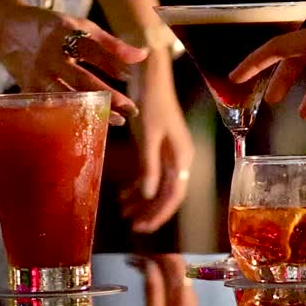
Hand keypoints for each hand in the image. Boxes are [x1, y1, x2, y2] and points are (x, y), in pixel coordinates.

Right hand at [0, 2, 146, 123]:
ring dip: (91, 111)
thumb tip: (143, 56)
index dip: (110, 63)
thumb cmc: (53, 28)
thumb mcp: (81, 27)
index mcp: (64, 35)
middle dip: (108, 97)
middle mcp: (49, 55)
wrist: (3, 26)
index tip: (129, 77)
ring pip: (66, 98)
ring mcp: (36, 74)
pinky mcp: (26, 87)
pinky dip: (68, 117)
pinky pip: (49, 106)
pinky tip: (88, 126)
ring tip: (117, 121)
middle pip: (81, 80)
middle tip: (132, 110)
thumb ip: (112, 44)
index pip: (91, 50)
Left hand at [120, 50, 194, 232]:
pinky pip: (153, 173)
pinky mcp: (160, 147)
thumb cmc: (151, 104)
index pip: (174, 194)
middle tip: (131, 226)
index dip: (158, 213)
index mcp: (182, 157)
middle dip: (150, 211)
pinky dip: (140, 185)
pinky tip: (125, 193)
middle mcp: (181, 158)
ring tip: (124, 212)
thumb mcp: (148, 137)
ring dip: (143, 200)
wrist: (152, 77)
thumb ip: (149, 166)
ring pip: (159, 185)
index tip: (142, 227)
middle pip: (167, 193)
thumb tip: (148, 194)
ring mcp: (171, 153)